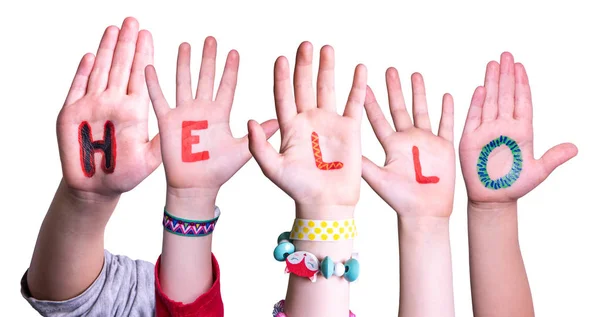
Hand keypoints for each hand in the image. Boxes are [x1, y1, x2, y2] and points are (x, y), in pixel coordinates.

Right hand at [56, 17, 159, 197]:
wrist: (96, 188)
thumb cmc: (125, 175)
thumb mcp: (151, 159)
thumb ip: (163, 140)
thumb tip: (181, 124)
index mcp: (134, 111)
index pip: (139, 77)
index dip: (143, 55)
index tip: (148, 35)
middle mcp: (114, 103)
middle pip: (121, 67)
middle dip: (126, 44)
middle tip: (132, 21)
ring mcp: (92, 106)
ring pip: (100, 72)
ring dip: (106, 50)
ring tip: (113, 29)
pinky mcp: (71, 114)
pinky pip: (77, 88)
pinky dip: (82, 72)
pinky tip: (89, 55)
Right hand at [145, 37, 277, 196]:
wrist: (196, 186)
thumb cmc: (219, 171)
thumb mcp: (243, 150)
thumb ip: (259, 134)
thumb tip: (280, 120)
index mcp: (220, 114)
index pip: (226, 86)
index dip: (230, 70)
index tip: (234, 52)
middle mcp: (202, 110)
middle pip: (206, 78)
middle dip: (208, 58)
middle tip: (211, 39)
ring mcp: (184, 114)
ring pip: (184, 82)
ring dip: (184, 63)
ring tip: (186, 44)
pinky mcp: (167, 122)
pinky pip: (159, 99)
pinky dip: (154, 84)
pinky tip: (150, 67)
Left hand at [248, 42, 366, 215]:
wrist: (326, 204)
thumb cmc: (298, 189)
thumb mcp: (273, 168)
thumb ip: (259, 145)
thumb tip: (249, 120)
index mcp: (289, 127)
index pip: (283, 95)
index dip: (281, 77)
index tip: (281, 58)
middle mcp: (308, 121)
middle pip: (304, 86)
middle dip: (304, 65)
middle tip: (305, 44)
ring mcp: (329, 123)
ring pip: (328, 88)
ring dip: (327, 68)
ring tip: (326, 49)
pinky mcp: (350, 129)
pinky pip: (354, 102)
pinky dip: (357, 86)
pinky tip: (359, 69)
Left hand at [361, 69, 454, 217]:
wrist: (424, 212)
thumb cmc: (399, 200)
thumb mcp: (378, 179)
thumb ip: (363, 163)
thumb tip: (344, 150)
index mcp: (390, 145)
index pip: (378, 118)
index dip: (372, 101)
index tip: (365, 83)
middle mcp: (407, 140)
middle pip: (400, 108)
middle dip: (395, 89)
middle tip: (390, 69)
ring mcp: (426, 142)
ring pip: (422, 110)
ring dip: (419, 93)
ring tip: (414, 74)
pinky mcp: (444, 147)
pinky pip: (447, 125)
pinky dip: (447, 110)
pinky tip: (446, 95)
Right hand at [459, 52, 576, 203]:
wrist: (493, 198)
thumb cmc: (514, 186)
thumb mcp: (538, 171)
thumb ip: (554, 157)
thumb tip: (575, 148)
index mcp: (522, 131)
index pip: (522, 101)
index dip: (521, 84)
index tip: (520, 66)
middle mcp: (504, 127)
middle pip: (505, 95)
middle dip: (506, 75)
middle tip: (506, 55)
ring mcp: (486, 131)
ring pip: (490, 101)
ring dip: (491, 82)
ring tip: (493, 64)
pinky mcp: (470, 138)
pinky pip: (473, 117)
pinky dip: (477, 103)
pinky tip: (480, 89)